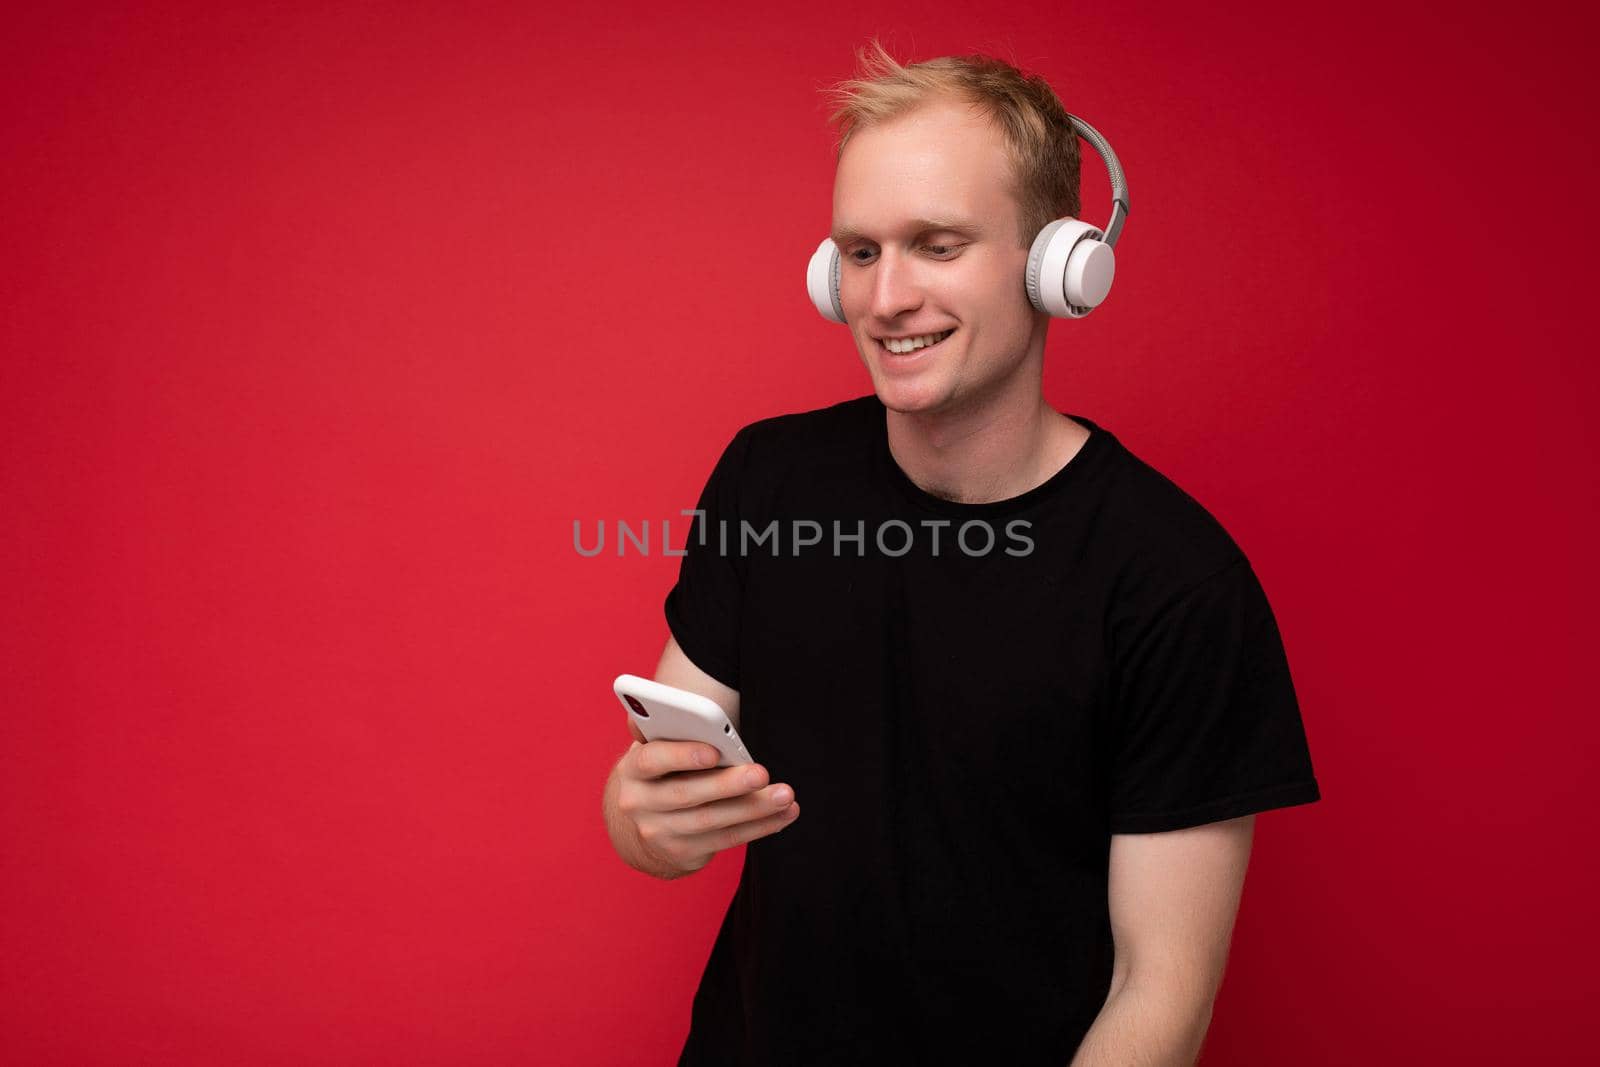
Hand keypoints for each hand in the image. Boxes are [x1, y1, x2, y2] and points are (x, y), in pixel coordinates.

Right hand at [612, 719, 799, 875]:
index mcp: (633, 770)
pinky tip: (782, 815)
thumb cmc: (661, 773)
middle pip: (687, 793)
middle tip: (761, 773)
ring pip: (712, 820)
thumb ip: (668, 732)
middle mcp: (640, 804)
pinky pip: (726, 839)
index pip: (652, 760)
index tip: (714, 751)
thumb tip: (691, 715)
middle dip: (728, 784)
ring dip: (753, 808)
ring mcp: (660, 833)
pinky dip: (759, 827)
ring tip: (784, 795)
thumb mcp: (655, 751)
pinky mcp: (683, 853)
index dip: (682, 756)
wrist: (640, 826)